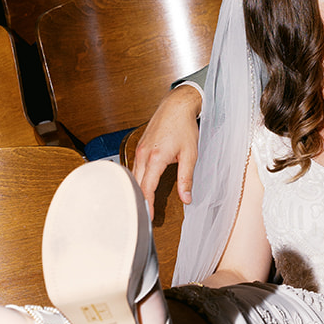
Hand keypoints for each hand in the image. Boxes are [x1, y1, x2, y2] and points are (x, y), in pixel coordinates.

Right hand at [131, 85, 201, 204]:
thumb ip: (186, 179)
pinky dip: (136, 179)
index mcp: (155, 158)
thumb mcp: (190, 155)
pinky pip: (134, 167)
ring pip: (133, 176)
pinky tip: (142, 186)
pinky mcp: (140, 147)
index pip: (147, 188)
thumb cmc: (184, 127)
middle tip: (145, 216)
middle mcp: (143, 155)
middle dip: (139, 200)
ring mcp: (139, 150)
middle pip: (136, 184)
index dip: (147, 205)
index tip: (149, 217)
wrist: (176, 105)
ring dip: (137, 190)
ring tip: (143, 205)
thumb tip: (186, 198)